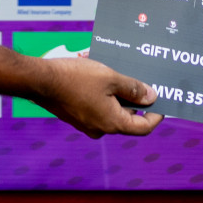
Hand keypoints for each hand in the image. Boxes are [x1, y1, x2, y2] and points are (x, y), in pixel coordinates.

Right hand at [33, 55, 163, 137]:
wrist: (40, 80)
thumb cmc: (75, 78)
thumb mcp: (110, 78)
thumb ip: (133, 89)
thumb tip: (151, 97)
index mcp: (112, 123)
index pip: (143, 127)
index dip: (156, 115)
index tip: (162, 102)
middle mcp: (100, 129)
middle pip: (127, 118)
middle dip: (135, 100)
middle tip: (141, 81)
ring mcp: (86, 124)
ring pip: (111, 110)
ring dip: (117, 94)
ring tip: (118, 73)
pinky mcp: (76, 116)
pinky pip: (97, 107)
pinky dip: (103, 94)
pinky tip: (101, 76)